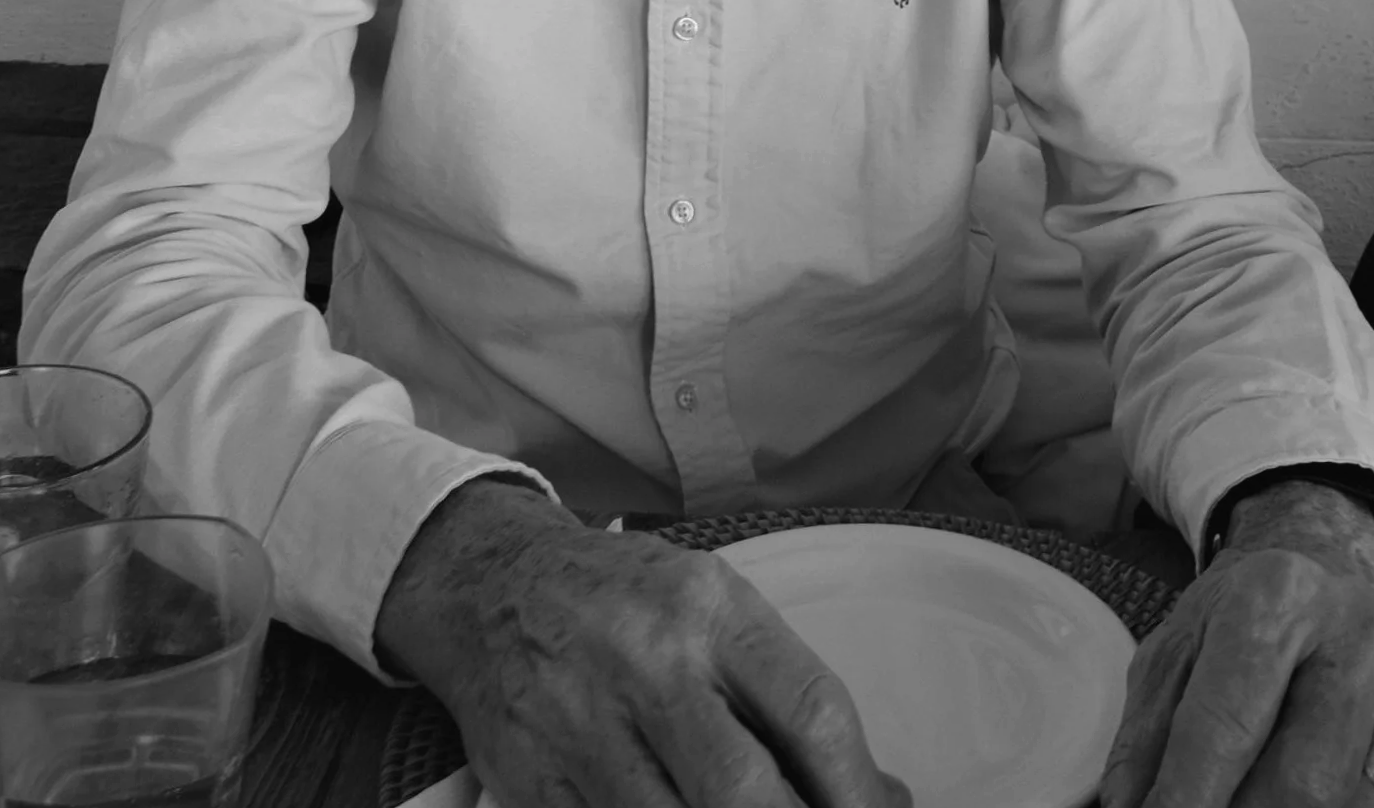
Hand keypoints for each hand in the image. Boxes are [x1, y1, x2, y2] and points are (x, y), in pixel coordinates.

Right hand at [376, 480, 910, 807]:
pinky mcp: (536, 785)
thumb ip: (785, 692)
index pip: (810, 711)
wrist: (492, 585)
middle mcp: (646, 663)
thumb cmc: (624, 599)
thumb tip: (881, 792)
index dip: (859, 790)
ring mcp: (585, 729)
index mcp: (706, 607)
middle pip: (745, 793)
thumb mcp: (713, 606)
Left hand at [1099, 481, 1373, 806]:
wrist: (1334, 566)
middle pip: (1300, 785)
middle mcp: (1357, 632)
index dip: (1185, 799)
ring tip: (1249, 802)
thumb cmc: (1243, 617)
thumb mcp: (1179, 646)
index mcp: (1276, 596)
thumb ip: (1147, 733)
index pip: (1225, 724)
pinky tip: (1303, 798)